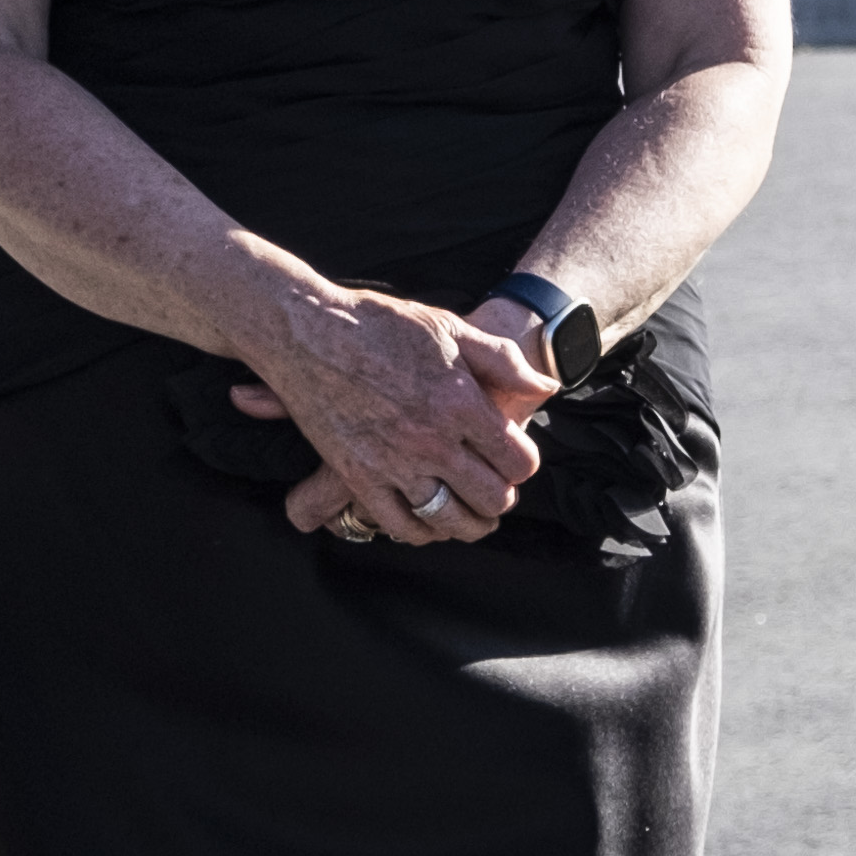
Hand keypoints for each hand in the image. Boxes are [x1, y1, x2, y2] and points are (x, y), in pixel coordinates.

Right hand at [227, 287, 548, 544]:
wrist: (309, 330)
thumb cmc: (381, 324)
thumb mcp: (451, 328)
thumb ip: (503, 361)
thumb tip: (546, 387)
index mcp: (460, 402)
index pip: (518, 461)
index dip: (524, 464)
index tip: (515, 459)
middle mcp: (431, 440)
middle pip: (491, 497)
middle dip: (501, 496)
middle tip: (497, 488)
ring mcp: (393, 463)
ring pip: (450, 519)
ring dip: (469, 523)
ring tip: (474, 516)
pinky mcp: (358, 477)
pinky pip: (399, 525)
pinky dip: (421, 531)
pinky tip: (429, 521)